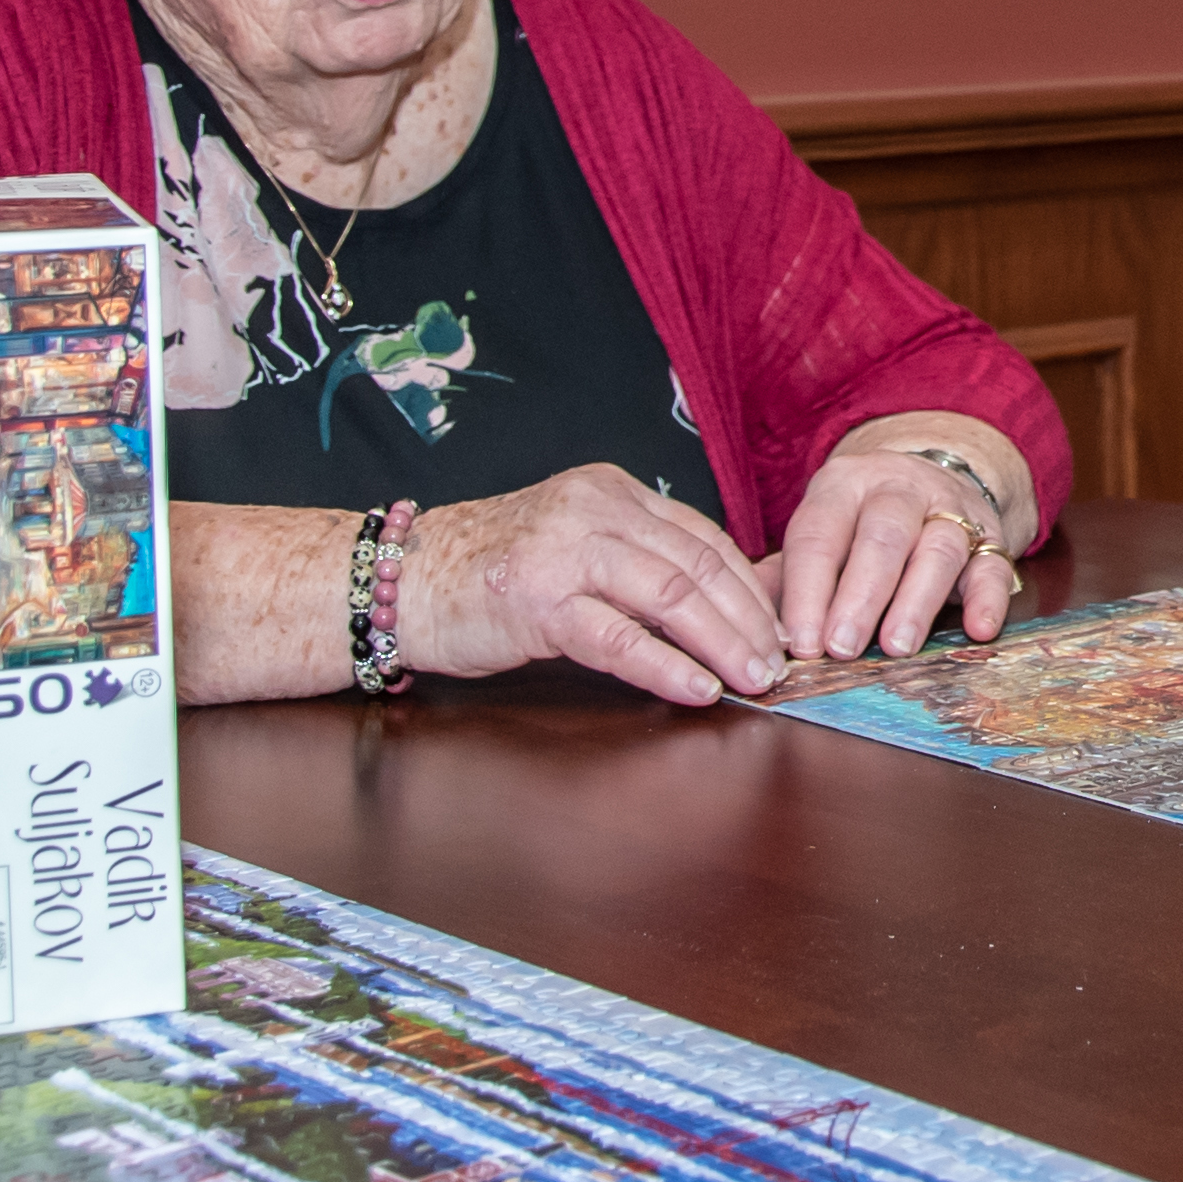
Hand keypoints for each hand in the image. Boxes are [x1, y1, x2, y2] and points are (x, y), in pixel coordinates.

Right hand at [403, 463, 786, 704]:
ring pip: (671, 595)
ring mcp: (565, 551)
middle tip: (779, 665)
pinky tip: (697, 689)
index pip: (705, 537)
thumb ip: (639, 563)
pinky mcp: (537, 600)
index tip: (779, 630)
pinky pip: (618, 637)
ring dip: (722, 643)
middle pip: (699, 565)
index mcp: (612, 492)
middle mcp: (595, 509)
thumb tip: (721, 610)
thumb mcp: (576, 546)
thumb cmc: (493, 573)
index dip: (751, 589)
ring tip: (752, 681)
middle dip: (748, 621)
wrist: (403, 581)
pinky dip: (666, 666)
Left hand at [766, 445, 1025, 662]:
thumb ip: (786, 577)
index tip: (801, 644)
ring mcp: (950, 508)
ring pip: (938, 548)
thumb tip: (752, 628)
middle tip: (841, 647)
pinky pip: (994, 564)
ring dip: (916, 601)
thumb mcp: (819, 534)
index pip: (820, 534)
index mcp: (843, 486)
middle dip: (859, 597)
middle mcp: (898, 488)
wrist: (930, 480)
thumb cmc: (860, 525)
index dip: (807, 591)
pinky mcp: (990, 535)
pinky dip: (988, 598)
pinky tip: (979, 629)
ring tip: (896, 647)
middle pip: (881, 537)